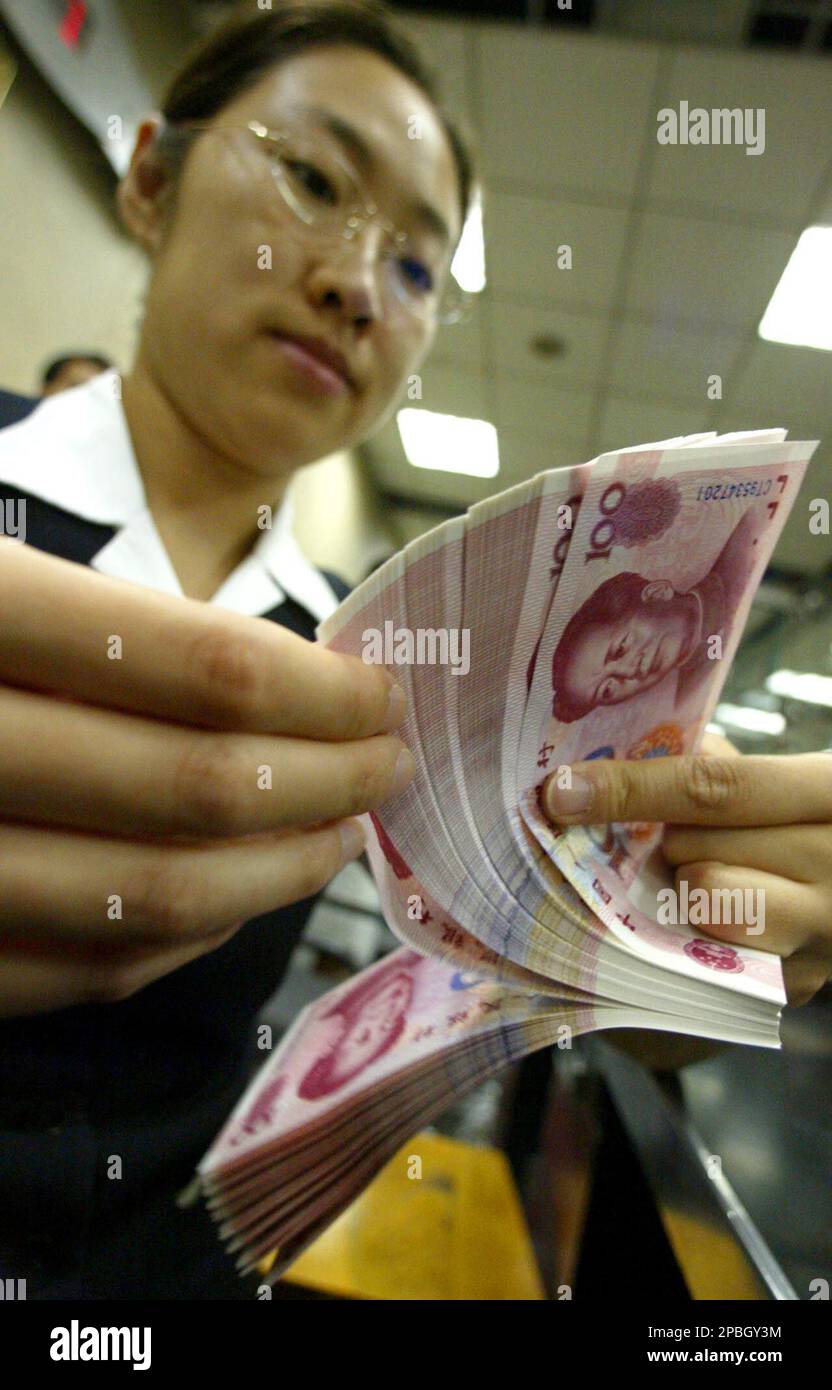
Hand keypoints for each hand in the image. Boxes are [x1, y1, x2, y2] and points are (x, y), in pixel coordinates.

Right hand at [0, 540, 413, 1016]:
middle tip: (388, 761)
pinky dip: (182, 938)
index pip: (197, 670)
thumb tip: (286, 679)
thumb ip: (104, 617)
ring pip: (150, 896)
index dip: (318, 691)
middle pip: (196, 789)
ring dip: (277, 871)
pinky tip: (237, 899)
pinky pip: (80, 968)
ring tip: (340, 829)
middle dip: (326, 778)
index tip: (382, 693)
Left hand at [542, 732, 831, 1006]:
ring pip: (703, 895)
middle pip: (697, 844)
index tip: (565, 791)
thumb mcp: (772, 779)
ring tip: (710, 873)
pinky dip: (698, 926)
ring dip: (687, 882)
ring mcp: (822, 929)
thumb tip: (616, 764)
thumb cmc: (795, 823)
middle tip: (678, 836)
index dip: (634, 787)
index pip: (715, 788)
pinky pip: (710, 947)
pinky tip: (718, 916)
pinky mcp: (798, 980)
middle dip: (668, 839)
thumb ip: (713, 766)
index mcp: (829, 790)